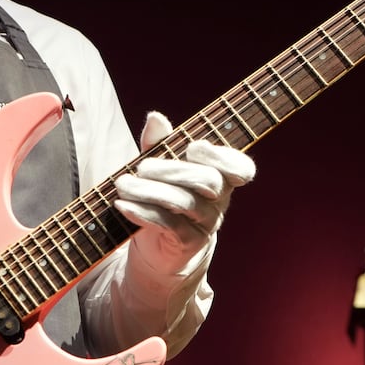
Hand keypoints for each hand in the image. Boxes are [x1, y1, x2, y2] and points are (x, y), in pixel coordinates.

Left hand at [115, 111, 255, 271]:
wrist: (157, 246)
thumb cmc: (163, 195)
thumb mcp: (160, 166)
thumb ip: (160, 142)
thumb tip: (155, 117)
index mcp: (221, 177)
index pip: (241, 168)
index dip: (223, 157)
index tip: (194, 147)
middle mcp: (219, 200)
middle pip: (208, 180)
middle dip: (172, 170)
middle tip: (141, 167)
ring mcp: (206, 223)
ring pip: (186, 202)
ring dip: (150, 190)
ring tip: (124, 185)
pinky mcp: (188, 242)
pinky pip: (169, 224)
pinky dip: (143, 212)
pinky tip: (122, 205)